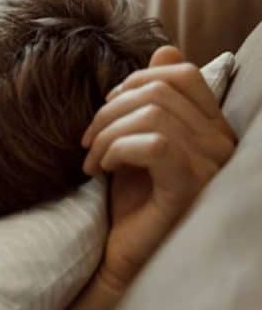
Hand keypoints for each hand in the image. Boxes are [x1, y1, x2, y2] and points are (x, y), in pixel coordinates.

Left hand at [80, 46, 236, 289]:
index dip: (134, 82)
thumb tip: (163, 53)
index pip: (182, 74)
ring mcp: (211, 167)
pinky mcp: (190, 188)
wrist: (120, 256)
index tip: (106, 111)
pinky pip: (155, 145)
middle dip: (111, 109)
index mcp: (211, 128)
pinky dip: (117, 150)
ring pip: (153, 116)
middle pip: (161, 90)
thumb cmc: (130, 201)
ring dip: (107, 133)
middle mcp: (221, 144)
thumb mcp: (135, 142)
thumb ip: (149, 102)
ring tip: (93, 161)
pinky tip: (102, 171)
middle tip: (89, 141)